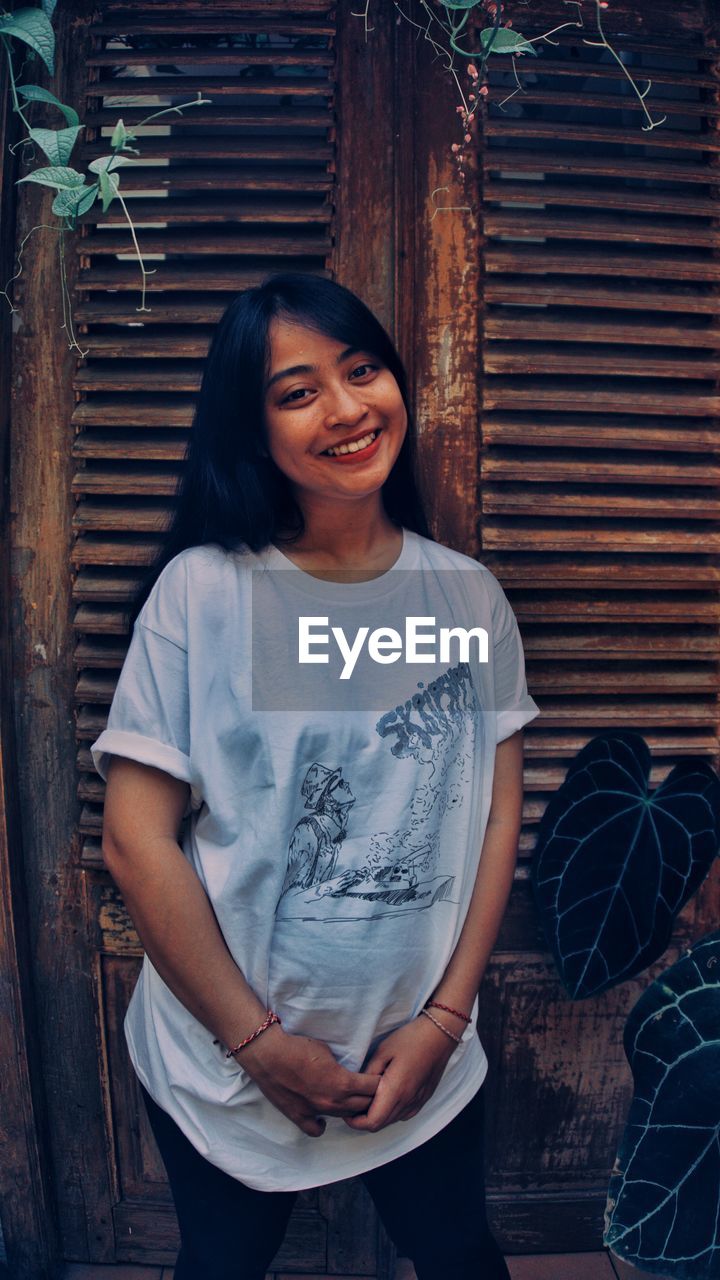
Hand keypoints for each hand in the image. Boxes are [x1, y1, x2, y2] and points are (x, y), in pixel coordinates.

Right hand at [238, 1024, 380, 1137]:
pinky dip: (322, 1125)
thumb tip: (345, 1070)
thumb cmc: (298, 1047)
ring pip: (345, 1117)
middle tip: (371, 1090)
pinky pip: (316, 1130)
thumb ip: (340, 1065)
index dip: (379, 1082)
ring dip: (351, 1109)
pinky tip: (323, 1116)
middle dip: (372, 1097)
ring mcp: (316, 1111)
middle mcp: (333, 1102)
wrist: (269, 1055)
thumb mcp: (327, 1050)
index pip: (373, 1088)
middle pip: (364, 1105)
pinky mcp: (299, 1116)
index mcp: (343, 1083)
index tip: (380, 1078)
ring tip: (352, 1101)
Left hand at [343, 1016, 457, 1132]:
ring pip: (391, 1121)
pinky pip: (402, 1114)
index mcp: (396, 1091)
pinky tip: (385, 1095)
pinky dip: (390, 1111)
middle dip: (363, 1120)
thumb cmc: (410, 1039)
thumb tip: (357, 1089)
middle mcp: (408, 1102)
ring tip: (366, 1098)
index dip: (355, 1122)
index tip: (345, 1110)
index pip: (372, 1122)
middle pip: (380, 1124)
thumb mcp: (383, 1051)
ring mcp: (417, 1103)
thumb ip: (368, 1074)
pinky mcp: (423, 1099)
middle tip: (352, 1104)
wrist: (440, 1035)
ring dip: (377, 1115)